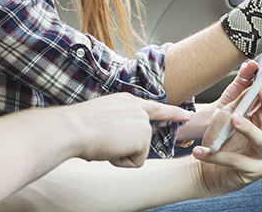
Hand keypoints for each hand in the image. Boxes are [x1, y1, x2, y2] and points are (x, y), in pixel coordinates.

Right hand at [69, 93, 192, 167]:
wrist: (75, 128)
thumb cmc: (79, 125)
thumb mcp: (101, 118)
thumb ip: (116, 125)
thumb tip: (113, 142)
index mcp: (125, 101)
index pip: (153, 107)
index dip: (171, 112)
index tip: (186, 114)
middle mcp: (137, 108)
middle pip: (146, 135)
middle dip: (132, 147)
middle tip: (109, 143)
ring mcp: (142, 122)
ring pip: (136, 151)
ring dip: (119, 154)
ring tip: (103, 142)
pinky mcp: (144, 137)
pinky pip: (135, 161)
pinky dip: (120, 161)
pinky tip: (110, 149)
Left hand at [191, 62, 261, 194]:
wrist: (208, 169)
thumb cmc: (221, 139)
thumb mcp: (228, 113)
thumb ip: (241, 98)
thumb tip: (252, 72)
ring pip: (260, 140)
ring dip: (247, 128)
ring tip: (233, 118)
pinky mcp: (253, 172)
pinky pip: (234, 161)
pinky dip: (215, 156)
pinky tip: (200, 151)